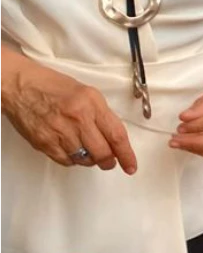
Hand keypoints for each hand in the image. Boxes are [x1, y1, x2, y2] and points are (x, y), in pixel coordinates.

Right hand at [0, 57, 136, 172]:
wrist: (20, 86)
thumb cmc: (54, 87)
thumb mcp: (87, 94)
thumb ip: (102, 115)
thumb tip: (113, 138)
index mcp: (92, 104)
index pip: (116, 135)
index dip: (126, 154)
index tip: (131, 166)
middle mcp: (77, 119)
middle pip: (102, 153)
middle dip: (108, 161)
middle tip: (109, 161)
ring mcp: (59, 132)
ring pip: (84, 159)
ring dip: (90, 160)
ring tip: (86, 150)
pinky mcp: (44, 142)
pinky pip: (66, 161)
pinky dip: (72, 160)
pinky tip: (71, 149)